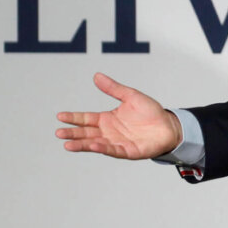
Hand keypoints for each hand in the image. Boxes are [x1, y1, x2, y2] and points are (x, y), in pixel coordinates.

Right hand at [56, 73, 181, 159]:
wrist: (169, 125)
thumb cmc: (150, 112)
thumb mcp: (130, 96)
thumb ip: (113, 88)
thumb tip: (96, 75)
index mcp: (108, 119)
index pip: (86, 118)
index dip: (74, 117)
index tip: (60, 116)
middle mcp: (109, 132)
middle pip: (86, 132)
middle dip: (72, 133)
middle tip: (59, 132)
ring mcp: (116, 142)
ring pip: (95, 143)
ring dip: (82, 144)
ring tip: (67, 144)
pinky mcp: (127, 151)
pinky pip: (112, 150)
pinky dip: (102, 148)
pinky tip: (93, 145)